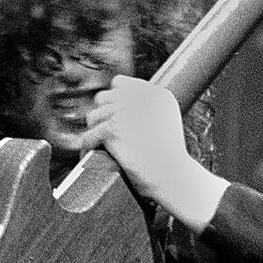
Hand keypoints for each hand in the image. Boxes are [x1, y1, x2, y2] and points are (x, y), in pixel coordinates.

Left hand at [79, 74, 226, 233]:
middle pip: (103, 99)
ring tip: (105, 147)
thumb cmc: (168, 158)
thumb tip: (110, 96)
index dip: (115, 102)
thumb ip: (144, 104)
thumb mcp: (166, 120)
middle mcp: (141, 97)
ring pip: (93, 117)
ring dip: (96, 133)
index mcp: (156, 93)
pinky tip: (97, 155)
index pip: (119, 84)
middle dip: (103, 117)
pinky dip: (90, 149)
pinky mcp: (113, 128)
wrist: (173, 178)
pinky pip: (89, 136)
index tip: (119, 120)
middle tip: (111, 136)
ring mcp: (126, 112)